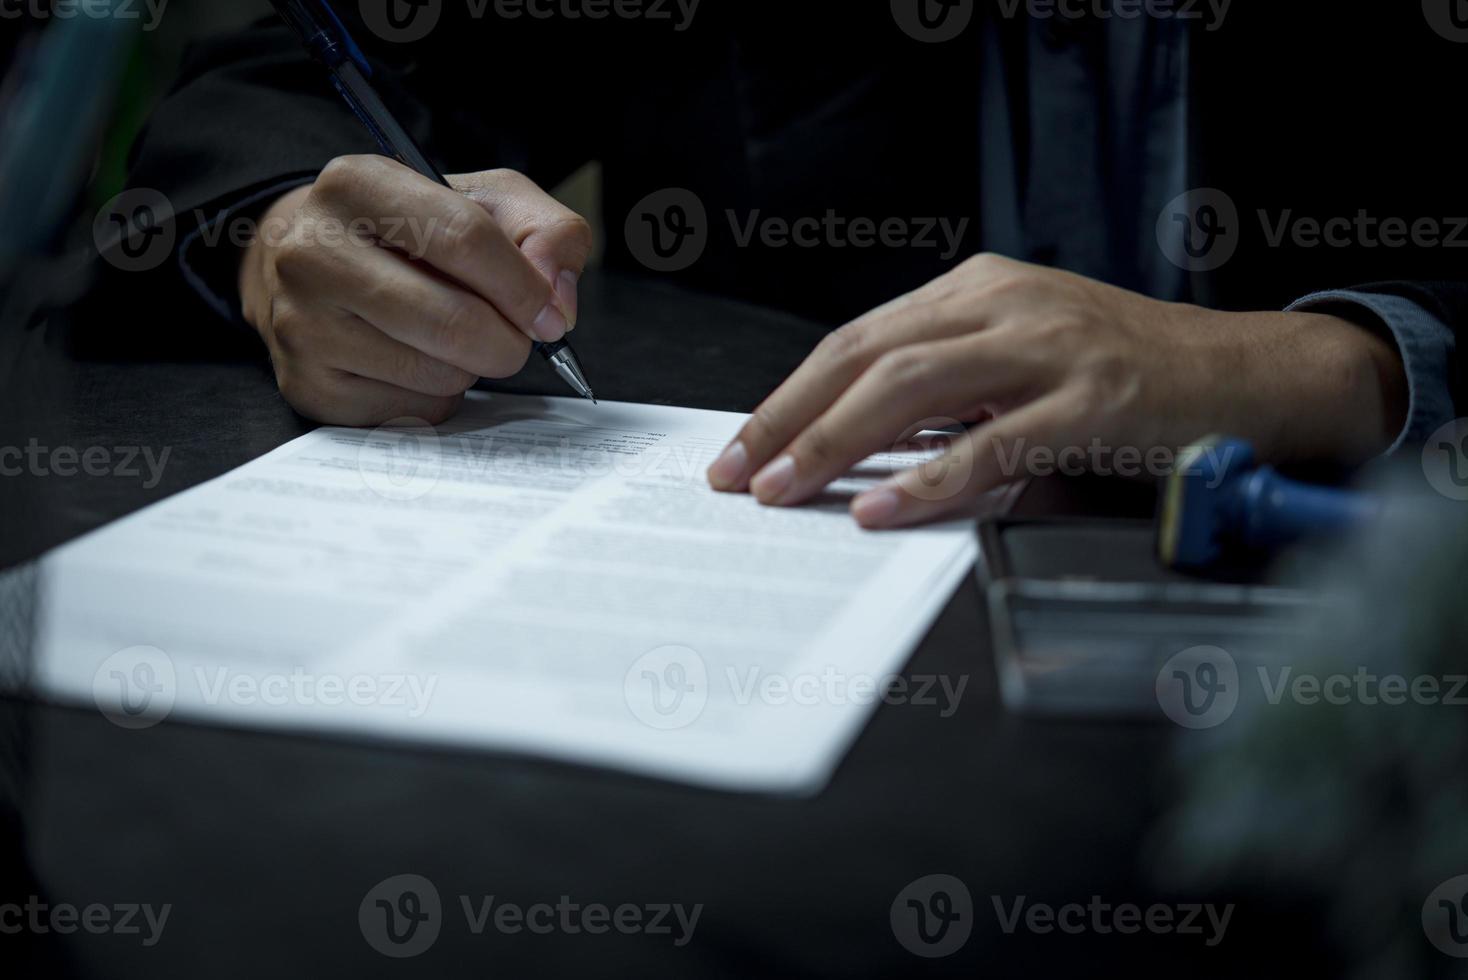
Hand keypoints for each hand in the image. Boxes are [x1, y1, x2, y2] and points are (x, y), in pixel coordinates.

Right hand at [239, 156, 591, 425]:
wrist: (317, 263)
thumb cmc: (413, 232)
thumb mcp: (486, 202)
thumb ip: (546, 233)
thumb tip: (556, 303)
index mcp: (359, 184)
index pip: (464, 238)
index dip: (523, 286)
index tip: (548, 313)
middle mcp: (314, 252)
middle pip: (453, 321)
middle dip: (507, 341)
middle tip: (513, 337)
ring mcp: (303, 324)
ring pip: (436, 375)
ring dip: (470, 367)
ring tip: (450, 337)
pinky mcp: (310, 386)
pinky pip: (412, 412)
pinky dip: (436, 396)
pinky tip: (416, 362)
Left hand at [707, 254, 1406, 527]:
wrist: (1252, 373)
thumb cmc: (1133, 375)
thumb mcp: (1026, 358)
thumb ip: (949, 390)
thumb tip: (856, 447)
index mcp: (980, 289)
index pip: (858, 339)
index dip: (790, 395)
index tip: (741, 444)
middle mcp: (1006, 303)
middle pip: (866, 357)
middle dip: (787, 419)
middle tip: (735, 473)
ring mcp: (1050, 346)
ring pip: (911, 390)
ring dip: (833, 445)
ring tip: (782, 490)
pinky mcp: (1093, 401)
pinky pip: (992, 445)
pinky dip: (927, 480)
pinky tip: (880, 510)